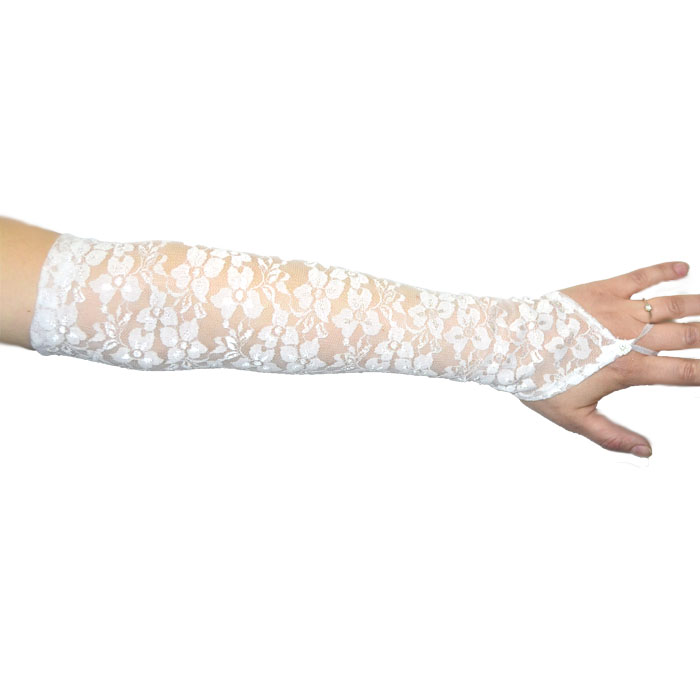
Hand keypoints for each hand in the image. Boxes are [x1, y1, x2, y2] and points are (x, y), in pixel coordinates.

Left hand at [519, 261, 697, 456]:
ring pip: (671, 304)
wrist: (509, 344)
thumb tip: (645, 451)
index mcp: (626, 369)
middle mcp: (629, 337)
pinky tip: (682, 267)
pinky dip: (662, 271)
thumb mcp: (573, 417)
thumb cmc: (536, 380)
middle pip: (686, 334)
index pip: (682, 372)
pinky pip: (639, 277)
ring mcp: (617, 311)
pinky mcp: (602, 291)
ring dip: (698, 305)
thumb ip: (611, 435)